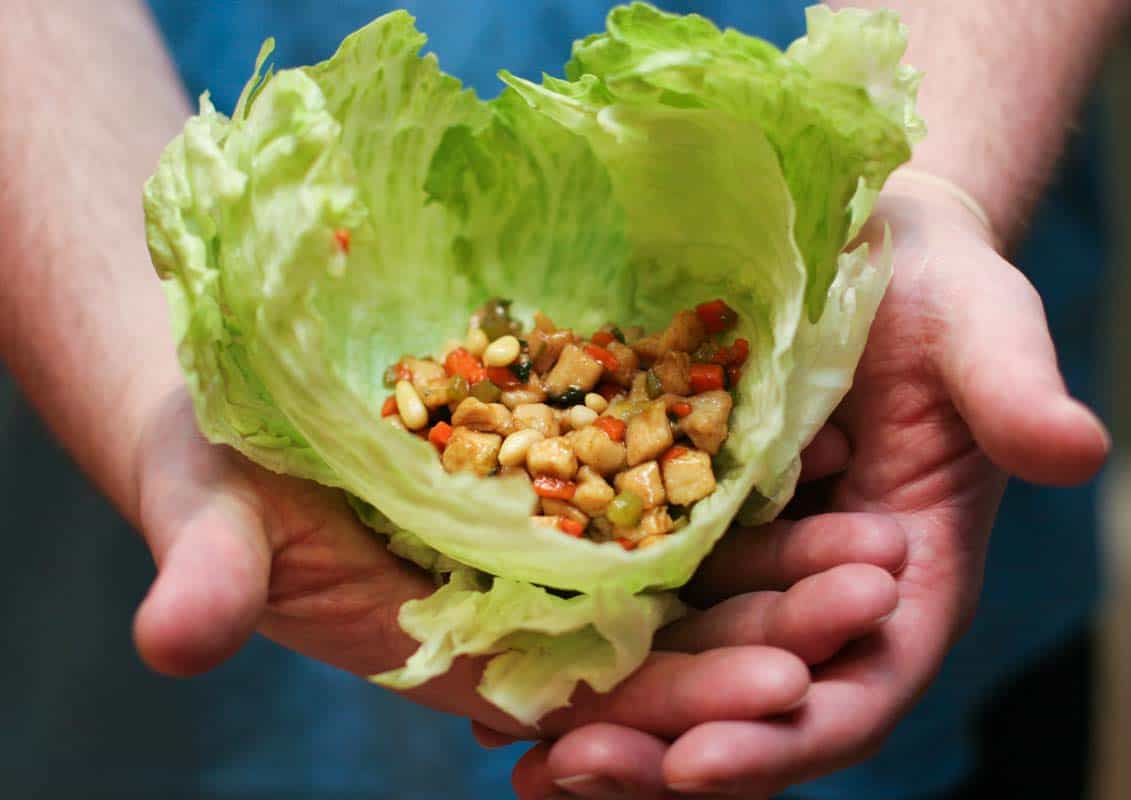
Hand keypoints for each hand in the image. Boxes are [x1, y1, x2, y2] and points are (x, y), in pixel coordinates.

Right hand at [131, 386, 906, 741]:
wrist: (245, 388)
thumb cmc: (218, 452)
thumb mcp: (207, 497)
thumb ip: (212, 565)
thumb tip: (176, 639)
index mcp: (456, 642)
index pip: (583, 700)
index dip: (674, 706)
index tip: (777, 689)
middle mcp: (526, 603)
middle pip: (666, 641)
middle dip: (770, 632)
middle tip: (877, 589)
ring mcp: (562, 538)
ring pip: (690, 570)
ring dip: (786, 564)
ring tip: (886, 539)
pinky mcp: (578, 468)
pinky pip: (674, 482)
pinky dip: (747, 478)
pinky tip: (828, 456)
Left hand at [510, 185, 1110, 798]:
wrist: (856, 244)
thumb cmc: (936, 287)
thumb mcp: (982, 326)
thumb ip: (1016, 392)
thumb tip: (1075, 450)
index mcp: (904, 577)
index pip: (854, 685)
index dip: (785, 737)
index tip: (697, 764)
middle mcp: (815, 590)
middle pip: (745, 698)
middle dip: (659, 747)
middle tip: (563, 774)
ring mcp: (743, 561)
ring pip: (674, 660)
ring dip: (598, 711)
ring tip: (507, 746)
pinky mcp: (681, 518)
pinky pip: (622, 587)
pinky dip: (568, 628)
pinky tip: (493, 658)